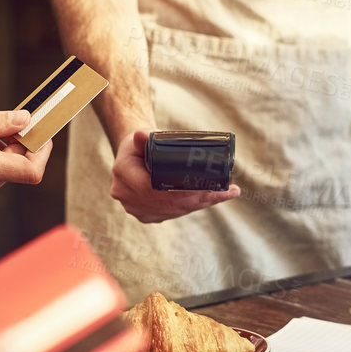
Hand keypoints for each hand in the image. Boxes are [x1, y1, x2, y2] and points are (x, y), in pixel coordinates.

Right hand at [110, 129, 239, 222]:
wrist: (131, 159)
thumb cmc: (138, 145)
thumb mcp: (140, 136)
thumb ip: (144, 137)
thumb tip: (143, 135)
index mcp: (123, 177)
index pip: (152, 189)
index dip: (178, 191)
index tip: (201, 185)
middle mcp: (128, 197)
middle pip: (168, 202)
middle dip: (196, 196)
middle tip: (221, 187)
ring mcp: (138, 209)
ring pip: (175, 209)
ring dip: (201, 201)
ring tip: (226, 192)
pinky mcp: (149, 215)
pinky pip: (176, 212)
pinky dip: (198, 204)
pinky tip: (220, 197)